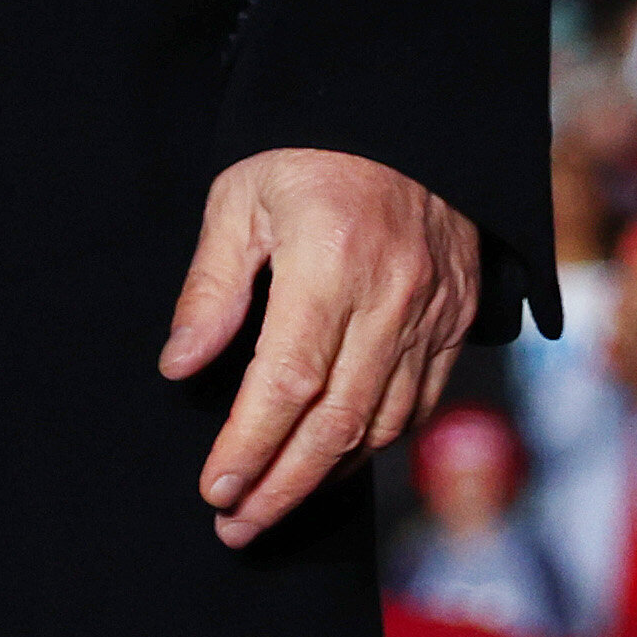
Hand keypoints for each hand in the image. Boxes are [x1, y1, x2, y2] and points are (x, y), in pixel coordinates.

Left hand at [159, 147, 485, 549]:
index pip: (287, 382)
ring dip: (325, 478)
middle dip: (281, 486)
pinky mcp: (456, 320)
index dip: (250, 446)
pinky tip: (334, 464)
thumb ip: (212, 286)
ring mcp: (433, 313)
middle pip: (337, 423)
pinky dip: (374, 444)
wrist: (408, 111)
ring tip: (272, 506)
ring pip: (382, 425)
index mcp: (331, 261)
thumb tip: (180, 366)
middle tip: (234, 525)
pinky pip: (419, 403)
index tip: (215, 489)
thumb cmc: (311, 149)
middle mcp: (392, 297)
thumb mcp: (240, 195)